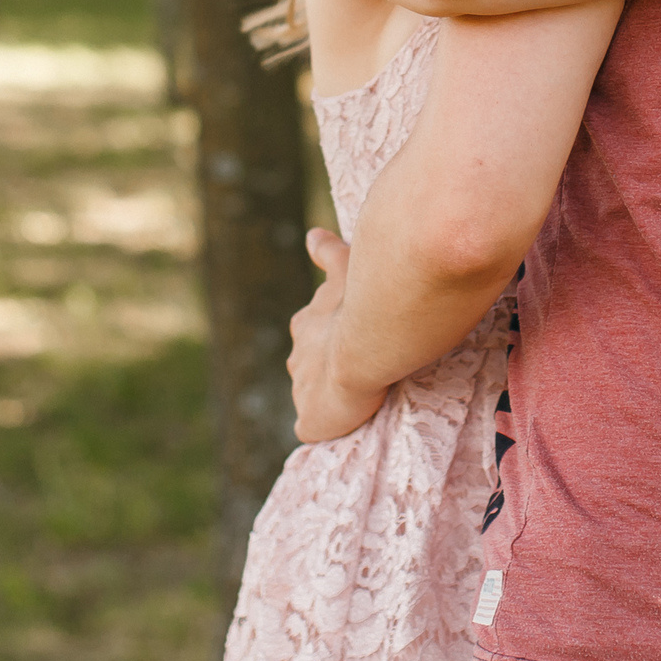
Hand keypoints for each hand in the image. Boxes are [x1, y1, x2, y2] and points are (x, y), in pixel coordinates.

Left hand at [286, 228, 388, 443]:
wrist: (365, 345)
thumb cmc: (361, 301)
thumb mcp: (347, 265)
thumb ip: (329, 253)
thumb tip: (313, 234)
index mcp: (304, 325)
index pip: (311, 332)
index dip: (330, 336)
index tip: (348, 338)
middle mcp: (296, 357)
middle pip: (307, 365)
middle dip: (324, 367)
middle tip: (355, 368)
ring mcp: (301, 391)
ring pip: (309, 395)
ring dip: (326, 396)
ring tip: (354, 399)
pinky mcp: (310, 420)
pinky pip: (313, 426)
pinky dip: (324, 425)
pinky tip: (341, 423)